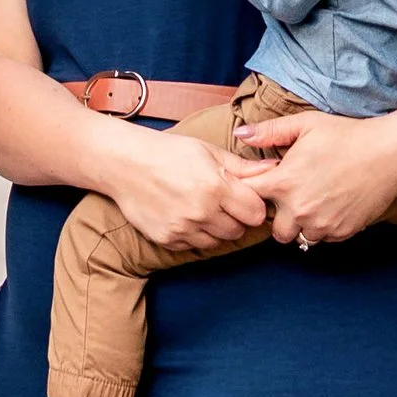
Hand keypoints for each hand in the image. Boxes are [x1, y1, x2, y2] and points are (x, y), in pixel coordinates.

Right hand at [85, 115, 274, 257]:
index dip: (253, 205)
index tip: (245, 198)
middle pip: (238, 230)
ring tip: (202, 207)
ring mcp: (184, 229)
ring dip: (216, 228)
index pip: (256, 213)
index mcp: (216, 187)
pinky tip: (184, 215)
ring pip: (218, 241)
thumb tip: (273, 168)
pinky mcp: (168, 240)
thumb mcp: (207, 150)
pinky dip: (194, 234)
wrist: (123, 163)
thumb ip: (242, 167)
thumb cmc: (166, 151)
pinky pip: (194, 245)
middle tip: (222, 202)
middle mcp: (202, 212)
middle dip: (236, 218)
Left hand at [231, 100, 396, 247]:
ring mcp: (321, 224)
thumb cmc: (347, 135)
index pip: (247, 198)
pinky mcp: (342, 232)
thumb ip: (269, 131)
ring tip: (314, 200)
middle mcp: (299, 210)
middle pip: (273, 228)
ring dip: (302, 223)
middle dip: (278, 215)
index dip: (250, 192)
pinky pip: (323, 237)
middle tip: (292, 195)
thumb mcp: (305, 124)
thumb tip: (240, 134)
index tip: (260, 185)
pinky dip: (324, 226)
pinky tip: (332, 205)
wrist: (390, 154)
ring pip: (299, 236)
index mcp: (283, 183)